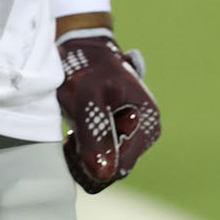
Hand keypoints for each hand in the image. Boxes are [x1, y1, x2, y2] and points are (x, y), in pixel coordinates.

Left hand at [56, 29, 160, 193]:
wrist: (82, 47)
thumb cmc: (86, 69)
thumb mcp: (88, 98)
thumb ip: (96, 133)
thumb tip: (104, 173)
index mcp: (147, 122)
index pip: (119, 167)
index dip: (93, 160)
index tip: (75, 140)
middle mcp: (145, 130)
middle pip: (113, 167)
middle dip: (89, 158)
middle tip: (72, 134)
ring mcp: (134, 131)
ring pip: (106, 163)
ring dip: (86, 154)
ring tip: (73, 131)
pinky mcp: (120, 131)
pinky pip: (103, 155)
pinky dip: (86, 149)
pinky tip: (76, 133)